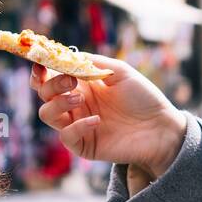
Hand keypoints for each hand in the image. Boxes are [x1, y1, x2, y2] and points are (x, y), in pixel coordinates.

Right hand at [30, 54, 186, 182]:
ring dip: (59, 103)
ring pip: (47, 114)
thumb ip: (93, 63)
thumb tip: (67, 56)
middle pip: (43, 94)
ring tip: (80, 98)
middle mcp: (76, 104)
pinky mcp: (84, 145)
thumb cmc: (144, 98)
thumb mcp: (120, 72)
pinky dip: (77, 126)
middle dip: (51, 84)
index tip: (41, 65)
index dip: (40, 70)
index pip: (50, 76)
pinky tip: (97, 121)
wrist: (161, 128)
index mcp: (82, 84)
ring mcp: (77, 125)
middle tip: (71, 81)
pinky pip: (66, 136)